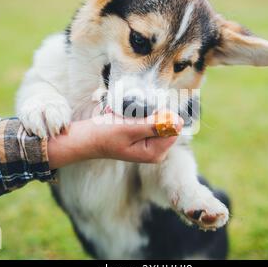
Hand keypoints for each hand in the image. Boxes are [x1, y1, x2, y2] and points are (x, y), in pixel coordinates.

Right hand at [47, 114, 182, 169]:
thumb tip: (179, 122)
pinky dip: (141, 116)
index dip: (162, 116)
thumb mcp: (130, 128)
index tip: (142, 114)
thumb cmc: (106, 134)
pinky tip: (128, 119)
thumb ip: (155, 126)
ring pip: (159, 120)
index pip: (173, 129)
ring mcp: (151, 145)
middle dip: (152, 115)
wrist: (89, 138)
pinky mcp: (145, 138)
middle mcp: (156, 151)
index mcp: (155, 153)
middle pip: (168, 124)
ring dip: (145, 114)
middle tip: (132, 116)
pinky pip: (151, 121)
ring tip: (128, 118)